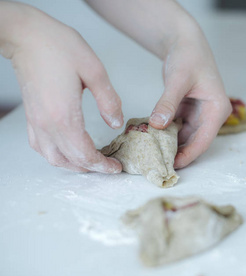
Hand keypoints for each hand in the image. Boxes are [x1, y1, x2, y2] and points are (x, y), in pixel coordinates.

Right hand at [5, 4, 123, 172]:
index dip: (102, 165)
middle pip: (70, 160)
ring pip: (53, 158)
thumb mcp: (94, 71)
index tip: (116, 167)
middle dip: (92, 168)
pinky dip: (57, 156)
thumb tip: (116, 123)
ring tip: (92, 162)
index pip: (84, 153)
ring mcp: (36, 122)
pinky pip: (41, 147)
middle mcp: (47, 124)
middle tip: (109, 166)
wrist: (27, 35)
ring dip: (74, 166)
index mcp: (64, 115)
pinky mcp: (31, 116)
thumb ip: (108, 100)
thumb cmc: (58, 47)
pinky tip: (69, 151)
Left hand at [149, 33, 230, 168]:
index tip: (171, 165)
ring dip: (169, 143)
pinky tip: (150, 136)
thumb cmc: (188, 56)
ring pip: (184, 136)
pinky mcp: (188, 111)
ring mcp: (199, 114)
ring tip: (150, 152)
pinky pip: (176, 127)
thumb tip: (157, 125)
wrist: (185, 41)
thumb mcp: (178, 79)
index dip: (188, 155)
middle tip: (156, 162)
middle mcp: (210, 115)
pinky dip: (164, 131)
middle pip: (194, 142)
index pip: (203, 140)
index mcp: (217, 109)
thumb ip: (168, 102)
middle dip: (176, 152)